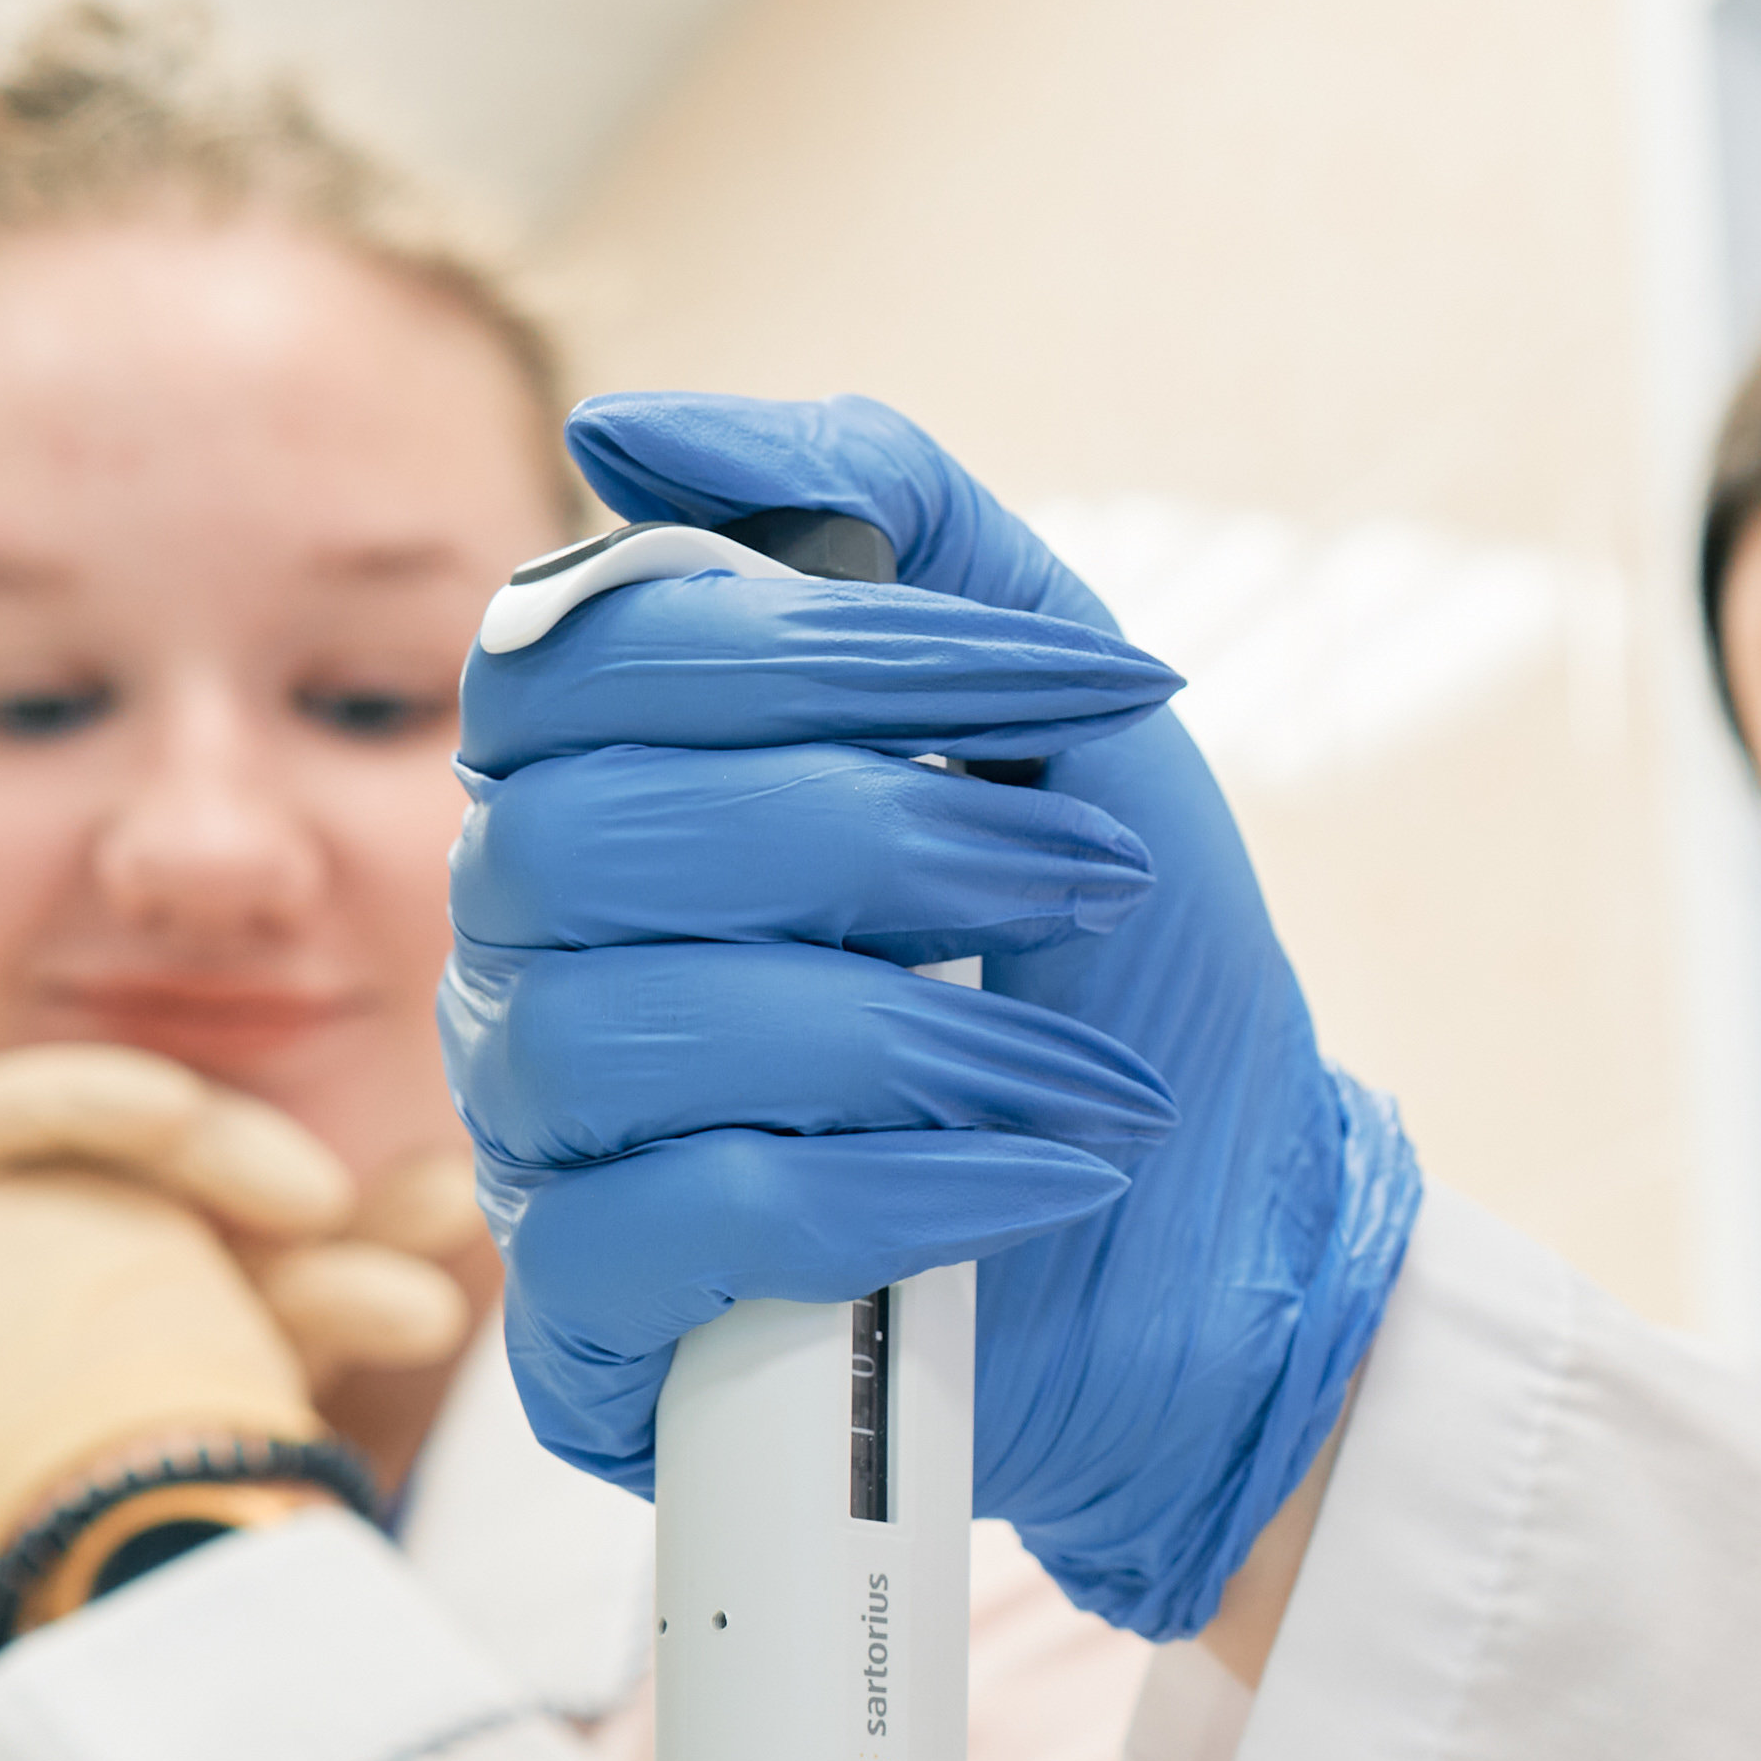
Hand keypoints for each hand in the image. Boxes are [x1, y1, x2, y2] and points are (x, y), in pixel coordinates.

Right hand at [445, 391, 1420, 1644]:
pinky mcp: (597, 1327)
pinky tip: (1027, 1183)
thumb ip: (887, 522)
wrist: (1229, 1255)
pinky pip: (672, 1228)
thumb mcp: (1058, 700)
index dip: (817, 652)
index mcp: (604, 778)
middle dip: (875, 840)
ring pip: (617, 1032)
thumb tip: (626, 433)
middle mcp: (531, 948)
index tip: (1051, 687)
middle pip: (585, 836)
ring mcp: (543, 1141)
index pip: (584, 655)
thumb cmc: (1128, 968)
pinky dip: (882, 1194)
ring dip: (896, 1036)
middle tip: (1082, 877)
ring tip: (1074, 1067)